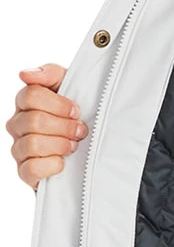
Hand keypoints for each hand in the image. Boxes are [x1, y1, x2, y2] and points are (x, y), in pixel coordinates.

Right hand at [7, 63, 87, 189]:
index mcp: (24, 102)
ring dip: (60, 145)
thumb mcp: (67, 88)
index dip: (59, 104)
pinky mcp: (25, 172)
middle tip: (80, 130)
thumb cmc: (73, 117)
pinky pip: (32, 168)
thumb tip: (25, 74)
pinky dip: (53, 165)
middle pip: (34, 120)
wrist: (84, 152)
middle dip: (64, 126)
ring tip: (73, 146)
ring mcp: (18, 149)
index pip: (31, 95)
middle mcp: (17, 125)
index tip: (76, 110)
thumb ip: (49, 74)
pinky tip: (63, 162)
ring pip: (33, 143)